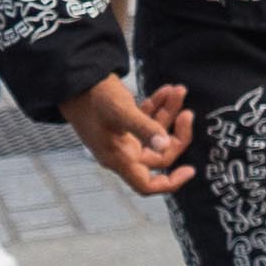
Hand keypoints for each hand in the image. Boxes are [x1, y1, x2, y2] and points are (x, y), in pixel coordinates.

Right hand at [62, 71, 194, 194]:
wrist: (74, 80)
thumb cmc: (93, 98)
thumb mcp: (121, 111)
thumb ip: (143, 127)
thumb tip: (164, 144)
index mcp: (119, 158)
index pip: (146, 184)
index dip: (170, 182)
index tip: (191, 169)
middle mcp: (122, 151)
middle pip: (159, 155)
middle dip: (177, 133)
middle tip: (187, 112)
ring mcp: (123, 137)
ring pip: (156, 133)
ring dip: (170, 113)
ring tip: (178, 91)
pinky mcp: (123, 122)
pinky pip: (147, 119)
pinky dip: (158, 106)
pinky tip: (166, 90)